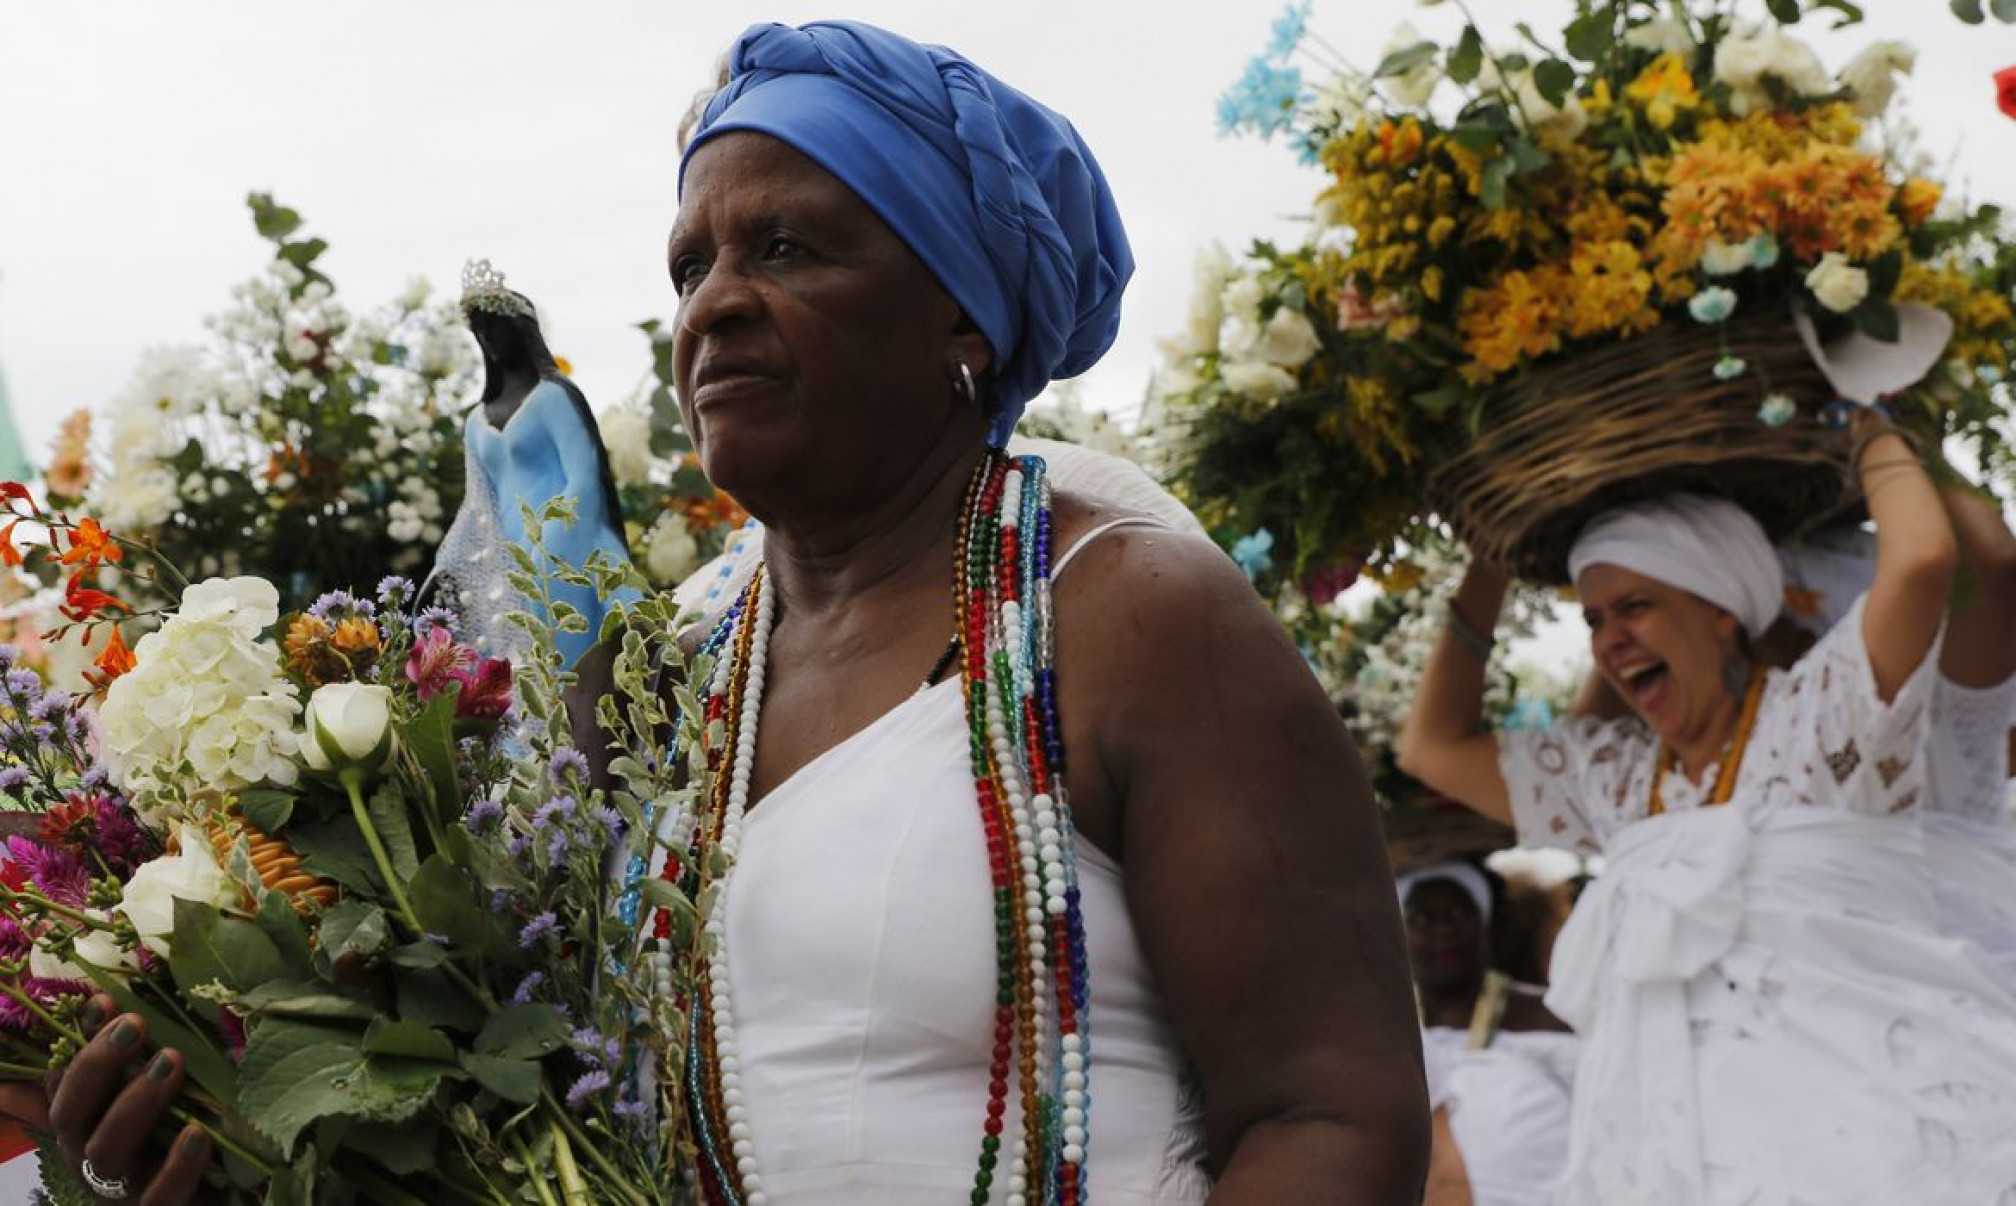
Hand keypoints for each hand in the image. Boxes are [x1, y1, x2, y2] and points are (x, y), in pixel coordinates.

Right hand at [47, 994, 213, 1203]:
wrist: (216, 1202)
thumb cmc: (183, 1145)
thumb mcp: (166, 1097)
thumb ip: (149, 1058)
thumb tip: (132, 1003)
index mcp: (88, 1126)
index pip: (66, 1080)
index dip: (81, 1041)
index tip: (104, 1000)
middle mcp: (92, 1157)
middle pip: (71, 1115)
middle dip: (97, 1065)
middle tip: (135, 1023)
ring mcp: (121, 1192)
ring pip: (106, 1153)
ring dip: (135, 1102)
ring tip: (172, 1060)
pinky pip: (158, 1199)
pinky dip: (175, 1166)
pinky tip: (196, 1134)